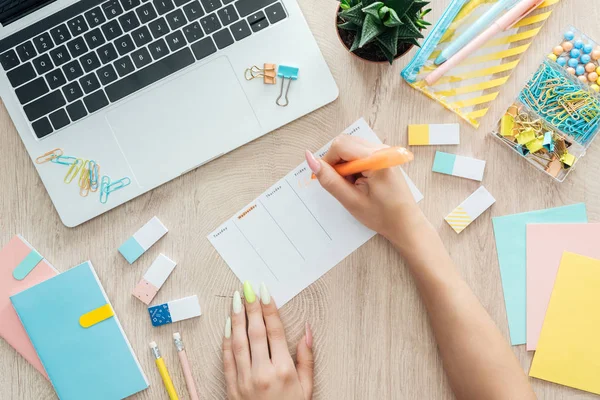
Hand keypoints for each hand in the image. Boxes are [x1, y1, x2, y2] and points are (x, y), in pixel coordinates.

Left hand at [223, 282, 313, 399]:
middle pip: (255, 331)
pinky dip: (226, 340)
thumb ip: (306, 358)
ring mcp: (244, 380)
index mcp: (284, 370)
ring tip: (235, 299)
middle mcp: (262, 372)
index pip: (274, 331)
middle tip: (248, 287)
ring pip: (238, 341)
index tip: (264, 291)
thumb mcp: (307, 388)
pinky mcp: (232, 388)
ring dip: (236, 318)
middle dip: (251, 306)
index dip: (269, 308)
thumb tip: (307, 331)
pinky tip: (227, 325)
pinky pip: (227, 359)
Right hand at [305, 135, 425, 243]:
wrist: (405, 224)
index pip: (340, 145)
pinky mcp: (383, 156)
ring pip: (351, 147)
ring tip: (354, 185)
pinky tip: (360, 182)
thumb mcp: (351, 200)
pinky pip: (360, 153)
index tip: (332, 181)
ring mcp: (384, 152)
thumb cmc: (382, 215)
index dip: (328, 162)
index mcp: (376, 159)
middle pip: (345, 143)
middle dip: (337, 163)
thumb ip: (329, 179)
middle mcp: (382, 150)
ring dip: (345, 165)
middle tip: (344, 185)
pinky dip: (353, 166)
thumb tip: (309, 158)